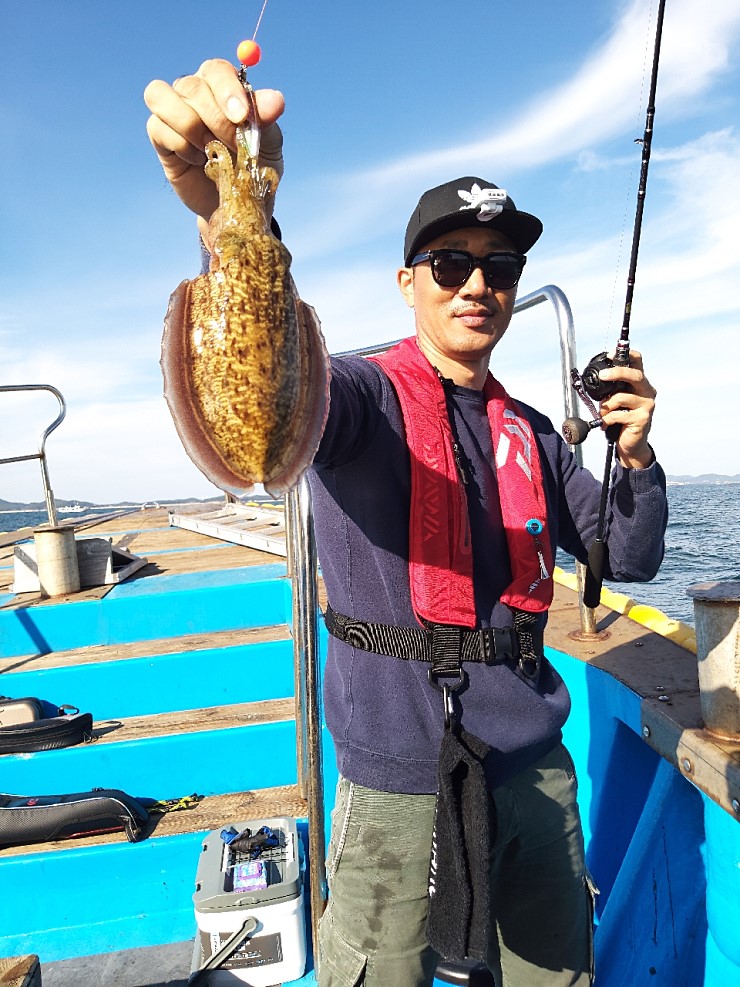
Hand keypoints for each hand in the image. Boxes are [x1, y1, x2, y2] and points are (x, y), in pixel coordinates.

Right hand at [144, 58, 284, 221]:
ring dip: (190, 127)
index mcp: (222, 84)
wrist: (236, 202)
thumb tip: (276, 100)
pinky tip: (198, 160)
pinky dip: (180, 145)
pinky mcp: (159, 134)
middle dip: (216, 119)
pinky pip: (158, 127)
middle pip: (192, 87)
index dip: (227, 90)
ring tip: (210, 150)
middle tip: (233, 146)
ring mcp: (173, 110)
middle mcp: (194, 91)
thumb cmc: (253, 166)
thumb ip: (267, 120)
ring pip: (163, 98)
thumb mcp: (268, 144)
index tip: (242, 117)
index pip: (217, 70)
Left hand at [598, 350, 656, 468]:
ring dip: (606, 406)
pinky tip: (607, 424)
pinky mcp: (642, 419)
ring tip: (603, 413)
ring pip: (621, 397)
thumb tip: (598, 379)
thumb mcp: (615, 400)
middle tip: (602, 375)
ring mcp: (647, 405)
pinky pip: (618, 414)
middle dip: (617, 373)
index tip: (611, 354)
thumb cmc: (621, 419)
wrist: (631, 443)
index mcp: (639, 383)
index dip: (627, 354)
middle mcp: (646, 391)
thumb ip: (611, 389)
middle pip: (635, 375)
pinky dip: (607, 419)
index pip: (638, 362)